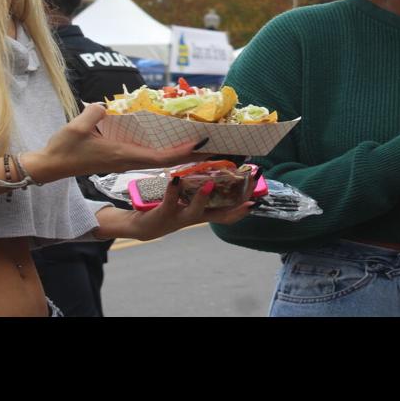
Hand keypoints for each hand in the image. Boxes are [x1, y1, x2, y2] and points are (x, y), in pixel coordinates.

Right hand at [21, 103, 215, 182]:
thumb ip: (92, 114)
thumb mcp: (75, 127)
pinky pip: (151, 155)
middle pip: (168, 160)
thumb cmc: (63, 148)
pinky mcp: (122, 157)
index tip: (202, 143)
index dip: (183, 152)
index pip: (161, 158)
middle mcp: (130, 160)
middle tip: (215, 144)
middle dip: (192, 153)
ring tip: (201, 141)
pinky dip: (166, 149)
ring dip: (182, 151)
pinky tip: (173, 140)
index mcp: (124, 156)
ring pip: (161, 158)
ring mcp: (127, 160)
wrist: (51, 166)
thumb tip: (104, 106)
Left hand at [121, 179, 255, 240]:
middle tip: (251, 188)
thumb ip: (199, 192)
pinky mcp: (164, 213)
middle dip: (238, 203)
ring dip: (203, 198)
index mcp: (203, 214)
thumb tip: (212, 173)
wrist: (141, 227)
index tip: (258, 193)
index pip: (228, 212)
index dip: (244, 205)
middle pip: (221, 214)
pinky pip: (170, 202)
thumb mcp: (187, 202)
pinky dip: (173, 190)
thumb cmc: (167, 211)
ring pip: (196, 211)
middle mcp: (196, 218)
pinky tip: (175, 179)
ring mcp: (180, 217)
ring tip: (210, 184)